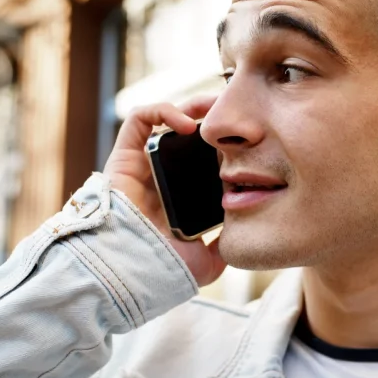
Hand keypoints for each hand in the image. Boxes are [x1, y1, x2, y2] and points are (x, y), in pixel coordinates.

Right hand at [103, 96, 226, 287]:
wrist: (133, 270)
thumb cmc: (166, 269)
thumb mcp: (209, 259)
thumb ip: (225, 243)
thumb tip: (245, 233)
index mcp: (185, 197)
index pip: (209, 161)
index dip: (229, 145)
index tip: (252, 139)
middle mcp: (166, 178)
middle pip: (192, 138)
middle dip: (215, 120)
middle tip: (237, 113)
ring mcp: (145, 166)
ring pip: (168, 122)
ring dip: (192, 107)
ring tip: (215, 108)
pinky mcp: (125, 156)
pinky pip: (141, 120)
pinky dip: (164, 111)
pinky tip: (188, 124)